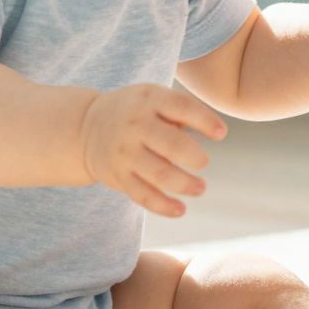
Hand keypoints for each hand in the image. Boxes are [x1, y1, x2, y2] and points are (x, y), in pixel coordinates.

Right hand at [77, 84, 226, 216]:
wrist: (86, 126)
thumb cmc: (136, 111)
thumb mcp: (155, 98)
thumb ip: (183, 111)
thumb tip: (217, 131)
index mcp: (150, 100)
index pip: (181, 107)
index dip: (204, 121)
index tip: (222, 134)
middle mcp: (135, 125)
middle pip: (171, 144)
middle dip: (194, 156)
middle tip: (203, 163)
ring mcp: (126, 152)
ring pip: (159, 173)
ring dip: (184, 184)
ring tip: (200, 188)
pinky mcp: (119, 176)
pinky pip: (142, 195)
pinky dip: (162, 206)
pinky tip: (180, 210)